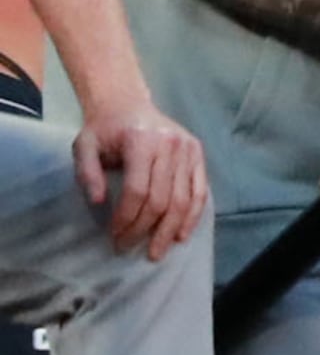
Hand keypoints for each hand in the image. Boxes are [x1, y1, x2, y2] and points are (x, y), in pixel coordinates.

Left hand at [72, 97, 208, 259]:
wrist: (127, 104)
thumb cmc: (104, 129)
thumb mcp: (84, 146)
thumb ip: (87, 173)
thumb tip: (97, 203)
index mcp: (142, 141)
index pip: (138, 190)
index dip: (126, 218)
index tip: (114, 236)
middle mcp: (170, 145)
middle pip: (162, 198)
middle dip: (145, 229)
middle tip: (129, 248)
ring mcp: (188, 149)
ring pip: (183, 198)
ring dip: (170, 229)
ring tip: (157, 251)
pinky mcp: (198, 153)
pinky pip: (200, 190)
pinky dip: (193, 215)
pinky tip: (182, 233)